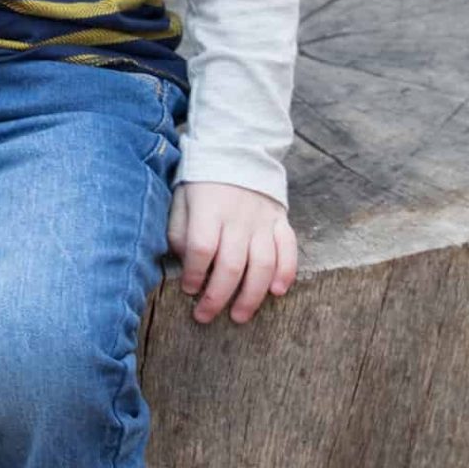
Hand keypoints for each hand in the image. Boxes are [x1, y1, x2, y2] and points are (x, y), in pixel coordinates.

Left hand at [169, 180, 296, 325]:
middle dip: (217, 297)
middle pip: (231, 264)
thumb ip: (180, 232)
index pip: (201, 248)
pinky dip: (286, 272)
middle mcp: (238, 217)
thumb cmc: (202, 184)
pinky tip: (276, 292)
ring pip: (262, 264)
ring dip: (251, 295)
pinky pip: (289, 250)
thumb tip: (188, 263)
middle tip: (205, 316)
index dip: (194, 274)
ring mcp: (262, 220)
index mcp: (209, 210)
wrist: (236, 151)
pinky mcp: (280, 221)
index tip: (188, 289)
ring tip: (238, 316)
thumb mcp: (180, 200)